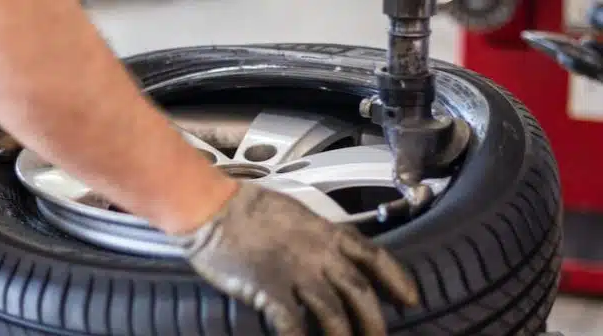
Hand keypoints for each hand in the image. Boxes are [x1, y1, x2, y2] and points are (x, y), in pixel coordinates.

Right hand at [177, 183, 418, 335]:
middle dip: (375, 320)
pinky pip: (293, 324)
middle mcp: (317, 254)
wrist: (213, 208)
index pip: (373, 255)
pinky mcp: (269, 290)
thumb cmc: (248, 208)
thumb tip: (333, 252)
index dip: (397, 279)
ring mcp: (295, 273)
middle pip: (359, 291)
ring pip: (333, 312)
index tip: (410, 298)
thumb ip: (318, 235)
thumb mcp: (295, 214)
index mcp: (326, 232)